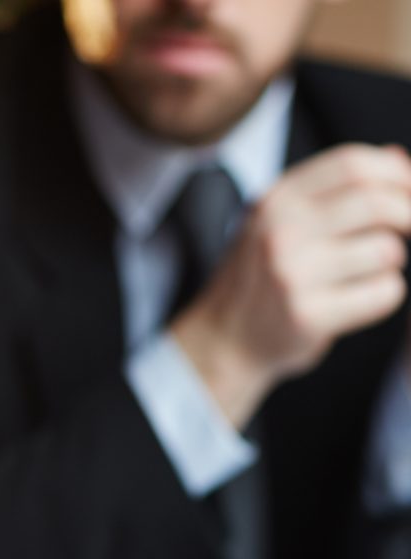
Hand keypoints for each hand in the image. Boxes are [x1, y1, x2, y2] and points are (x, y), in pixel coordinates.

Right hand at [172, 144, 410, 428]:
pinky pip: (383, 293)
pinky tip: (358, 300)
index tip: (409, 191)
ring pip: (386, 251)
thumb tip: (401, 161)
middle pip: (376, 203)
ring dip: (390, 262)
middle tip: (407, 230)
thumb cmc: (262, 279)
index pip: (352, 165)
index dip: (396, 174)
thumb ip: (334, 190)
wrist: (224, 340)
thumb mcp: (281, 222)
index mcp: (275, 201)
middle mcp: (280, 232)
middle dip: (407, 214)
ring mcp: (291, 275)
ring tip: (365, 273)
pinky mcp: (308, 316)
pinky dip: (385, 296)